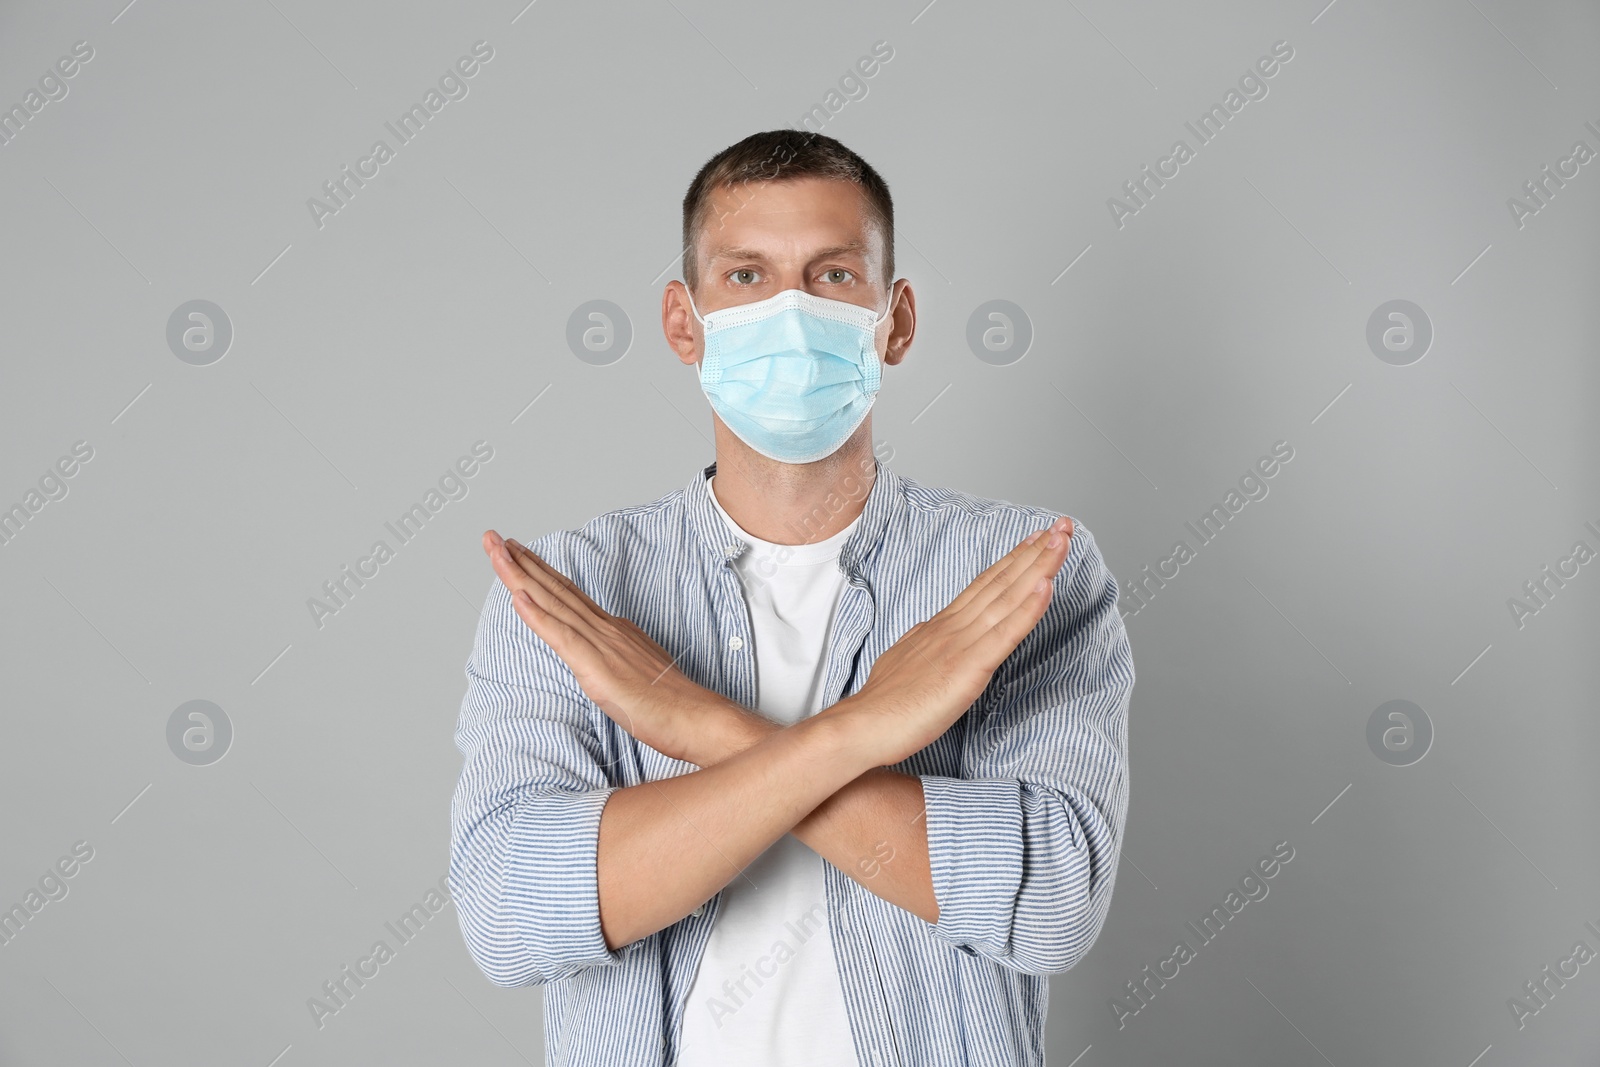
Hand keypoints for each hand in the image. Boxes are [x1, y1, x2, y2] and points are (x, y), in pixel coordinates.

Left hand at [482, 530, 742, 761]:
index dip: (542, 573)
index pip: (569, 595)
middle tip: (494, 538)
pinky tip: (516, 596)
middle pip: (555, 589)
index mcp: (613, 630)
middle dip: (521, 562)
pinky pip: (560, 635)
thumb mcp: (637, 673)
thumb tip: (602, 661)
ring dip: (520, 576)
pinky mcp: (596, 666)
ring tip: (497, 552)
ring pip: (552, 603)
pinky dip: (536, 615)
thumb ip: (616, 660)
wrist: (694, 716)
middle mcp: (605, 628)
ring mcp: (600, 644)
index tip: (519, 553)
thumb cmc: (671, 704)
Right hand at [836, 516, 1073, 766]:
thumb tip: (934, 630)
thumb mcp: (908, 658)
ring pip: (1008, 598)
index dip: (1012, 560)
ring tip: (1061, 541)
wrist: (865, 723)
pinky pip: (1005, 634)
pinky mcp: (969, 668)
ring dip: (1039, 567)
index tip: (1035, 538)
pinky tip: (1047, 586)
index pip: (984, 585)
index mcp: (941, 626)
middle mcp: (953, 627)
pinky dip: (1029, 608)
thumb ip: (927, 641)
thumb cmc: (886, 702)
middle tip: (1061, 525)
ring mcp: (962, 644)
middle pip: (1001, 582)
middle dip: (1034, 551)